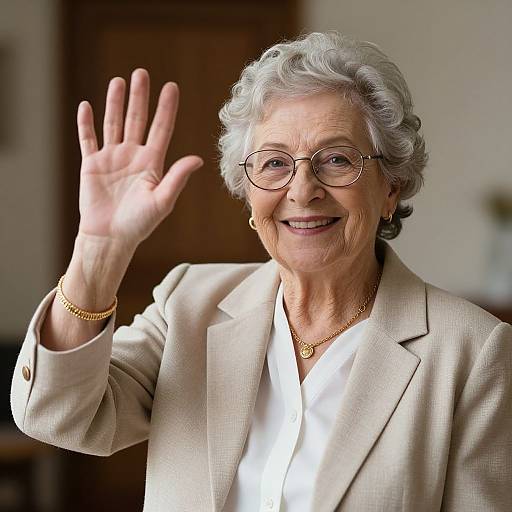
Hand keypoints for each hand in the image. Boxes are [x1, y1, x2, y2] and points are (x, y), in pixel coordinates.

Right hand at [76, 68, 202, 250]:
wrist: (110, 238)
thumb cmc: (139, 224)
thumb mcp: (162, 201)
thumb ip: (177, 178)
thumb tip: (197, 158)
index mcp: (152, 163)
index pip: (161, 129)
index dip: (166, 109)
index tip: (172, 87)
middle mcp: (133, 156)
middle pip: (137, 120)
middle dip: (140, 98)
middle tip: (142, 73)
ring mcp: (112, 159)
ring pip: (113, 124)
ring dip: (115, 103)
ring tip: (119, 81)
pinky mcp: (92, 165)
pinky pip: (88, 140)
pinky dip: (86, 124)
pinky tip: (87, 105)